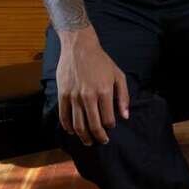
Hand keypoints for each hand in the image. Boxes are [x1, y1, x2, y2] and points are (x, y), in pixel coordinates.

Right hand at [56, 28, 129, 145]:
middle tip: (101, 141)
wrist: (79, 47)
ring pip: (78, 124)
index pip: (108, 119)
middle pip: (93, 125)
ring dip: (83, 136)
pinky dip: (68, 127)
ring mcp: (74, 96)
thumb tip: (125, 116)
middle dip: (98, 137)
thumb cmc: (101, 61)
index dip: (110, 127)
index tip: (110, 128)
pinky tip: (72, 131)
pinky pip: (64, 116)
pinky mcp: (63, 94)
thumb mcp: (118, 75)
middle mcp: (88, 96)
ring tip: (88, 141)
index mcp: (104, 91)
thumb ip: (123, 96)